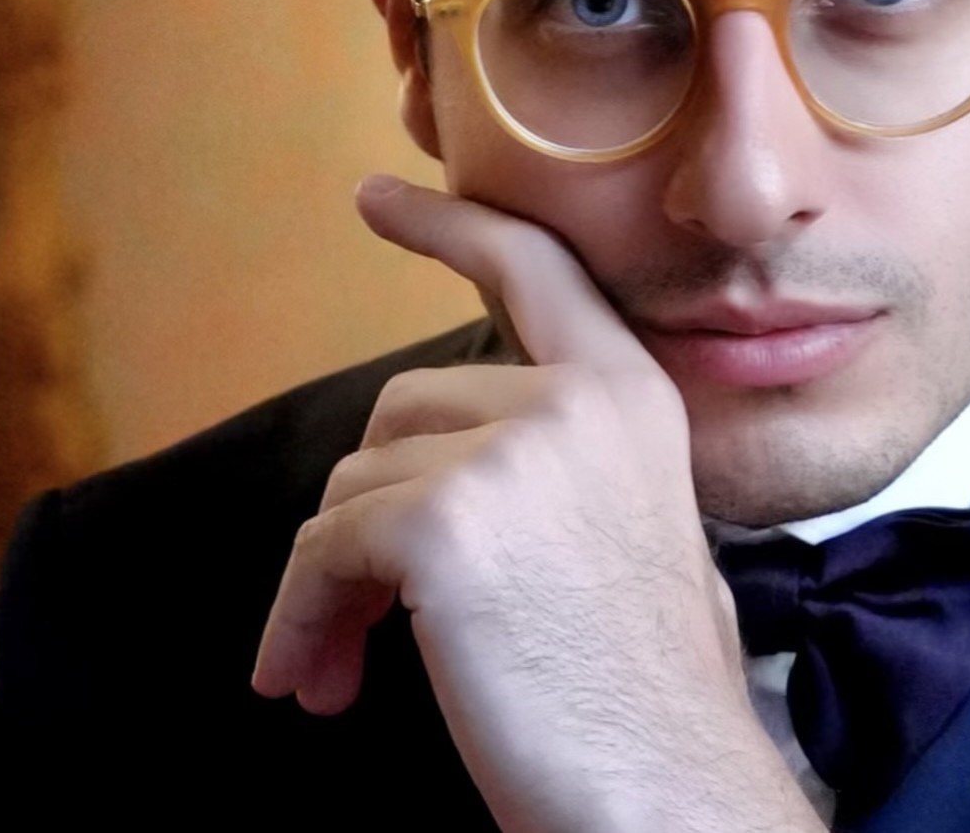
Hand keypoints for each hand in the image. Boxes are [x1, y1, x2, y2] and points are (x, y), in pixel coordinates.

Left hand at [251, 176, 820, 832]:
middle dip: (364, 522)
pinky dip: (299, 621)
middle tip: (358, 624)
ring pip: (350, 488)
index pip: (533, 269)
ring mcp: (509, 454)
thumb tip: (426, 467)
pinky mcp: (441, 522)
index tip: (380, 195)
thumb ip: (553, 468)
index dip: (449, 227)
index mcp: (630, 397)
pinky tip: (316, 684)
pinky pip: (320, 551)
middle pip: (399, 417)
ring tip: (345, 670)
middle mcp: (574, 403)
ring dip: (328, 589)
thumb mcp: (622, 534)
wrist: (669, 792)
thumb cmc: (640, 695)